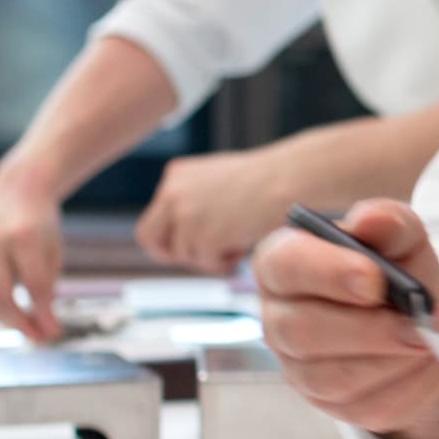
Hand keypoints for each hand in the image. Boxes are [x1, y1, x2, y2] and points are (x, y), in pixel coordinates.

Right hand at [0, 172, 66, 341]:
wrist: (16, 192)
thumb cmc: (41, 224)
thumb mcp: (53, 251)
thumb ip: (47, 285)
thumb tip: (44, 325)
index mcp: (24, 238)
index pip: (34, 287)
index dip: (44, 315)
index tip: (54, 332)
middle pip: (3, 298)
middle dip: (22, 324)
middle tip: (40, 337)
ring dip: (7, 321)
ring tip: (29, 328)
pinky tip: (12, 314)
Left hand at [136, 146, 295, 274]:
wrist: (289, 178)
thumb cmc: (266, 179)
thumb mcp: (218, 181)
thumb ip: (196, 201)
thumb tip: (185, 232)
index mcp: (175, 175)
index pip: (154, 217)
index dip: (170, 237)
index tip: (191, 244)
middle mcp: (172, 193)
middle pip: (149, 238)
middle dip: (175, 253)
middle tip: (203, 256)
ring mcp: (184, 215)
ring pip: (184, 255)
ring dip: (210, 256)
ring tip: (239, 242)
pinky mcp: (201, 236)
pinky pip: (206, 263)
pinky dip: (225, 261)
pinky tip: (243, 245)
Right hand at [250, 199, 438, 438]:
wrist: (420, 320)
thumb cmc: (398, 270)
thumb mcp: (403, 238)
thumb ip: (389, 222)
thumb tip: (369, 219)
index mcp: (284, 263)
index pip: (285, 266)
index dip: (327, 273)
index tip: (375, 280)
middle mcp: (280, 318)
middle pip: (301, 332)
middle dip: (368, 329)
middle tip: (418, 323)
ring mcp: (299, 367)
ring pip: (330, 377)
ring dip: (391, 359)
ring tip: (431, 339)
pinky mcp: (331, 404)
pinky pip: (362, 405)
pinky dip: (405, 384)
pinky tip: (427, 362)